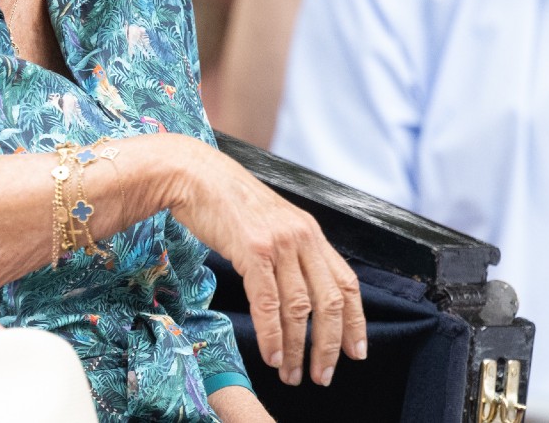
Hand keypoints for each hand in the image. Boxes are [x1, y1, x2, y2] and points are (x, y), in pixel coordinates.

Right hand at [137, 135, 365, 387]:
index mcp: (310, 231)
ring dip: (298, 348)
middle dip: (328, 346)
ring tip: (293, 374)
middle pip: (329, 302)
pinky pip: (268, 301)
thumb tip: (296, 286)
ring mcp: (279, 243)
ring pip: (300, 307)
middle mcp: (302, 237)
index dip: (355, 322)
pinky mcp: (253, 250)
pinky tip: (272, 355)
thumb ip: (288, 249)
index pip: (347, 283)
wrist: (192, 173)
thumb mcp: (269, 221)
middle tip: (323, 375)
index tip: (356, 351)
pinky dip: (272, 334)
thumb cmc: (223, 199)